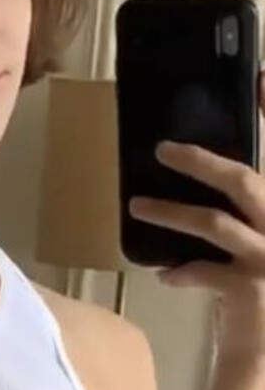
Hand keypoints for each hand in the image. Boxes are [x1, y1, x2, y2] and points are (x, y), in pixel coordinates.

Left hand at [127, 69, 264, 365]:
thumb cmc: (260, 309)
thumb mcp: (257, 258)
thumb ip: (241, 226)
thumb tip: (191, 201)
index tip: (261, 81)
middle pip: (246, 181)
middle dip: (202, 162)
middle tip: (164, 150)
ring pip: (216, 224)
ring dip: (172, 213)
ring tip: (137, 207)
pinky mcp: (252, 290)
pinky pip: (205, 271)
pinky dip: (181, 270)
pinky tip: (164, 275)